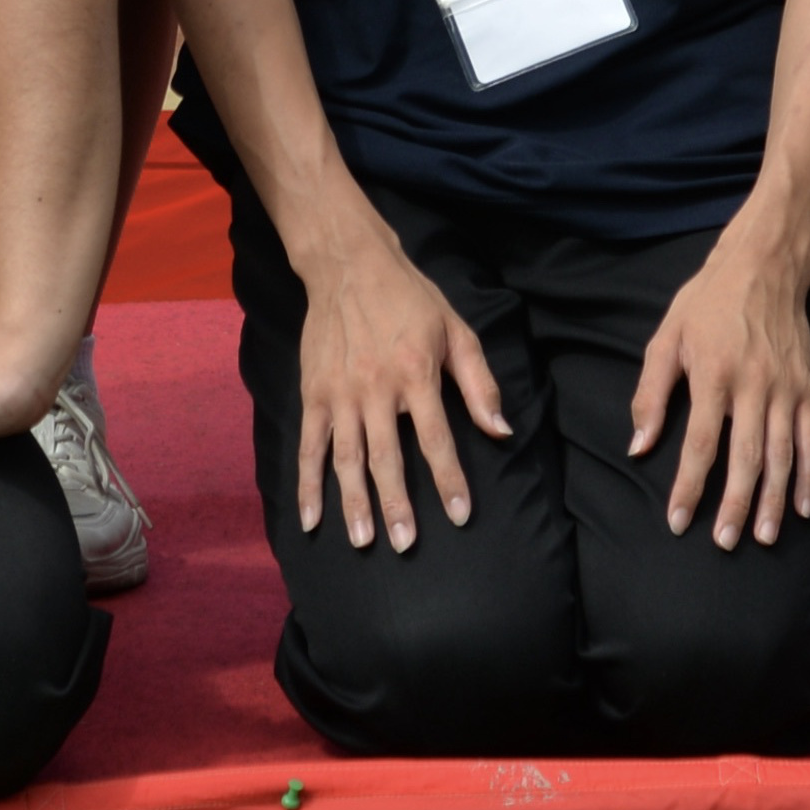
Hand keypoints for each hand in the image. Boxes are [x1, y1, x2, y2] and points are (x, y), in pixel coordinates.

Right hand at [291, 213, 507, 549]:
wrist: (349, 265)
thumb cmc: (411, 300)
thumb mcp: (457, 331)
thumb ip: (479, 384)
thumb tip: (501, 431)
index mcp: (417, 373)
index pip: (436, 438)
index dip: (449, 480)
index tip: (459, 515)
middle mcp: (377, 387)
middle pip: (387, 456)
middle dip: (396, 504)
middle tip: (405, 544)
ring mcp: (340, 392)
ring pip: (347, 457)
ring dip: (353, 501)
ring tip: (363, 540)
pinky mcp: (313, 393)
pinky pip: (310, 445)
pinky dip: (308, 483)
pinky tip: (311, 517)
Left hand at [627, 221, 809, 548]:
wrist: (765, 265)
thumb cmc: (708, 302)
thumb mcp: (667, 337)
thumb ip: (651, 394)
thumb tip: (638, 446)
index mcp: (713, 374)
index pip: (700, 443)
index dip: (688, 486)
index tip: (677, 521)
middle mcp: (754, 385)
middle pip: (745, 456)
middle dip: (735, 504)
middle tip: (725, 543)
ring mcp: (787, 389)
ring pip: (783, 454)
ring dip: (773, 499)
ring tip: (764, 537)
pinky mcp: (808, 388)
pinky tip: (802, 507)